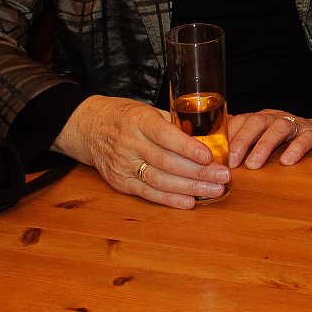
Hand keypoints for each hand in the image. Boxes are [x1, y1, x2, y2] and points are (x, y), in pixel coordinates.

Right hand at [55, 95, 229, 209]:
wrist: (88, 127)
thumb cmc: (125, 115)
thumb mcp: (148, 109)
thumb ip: (175, 122)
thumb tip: (213, 128)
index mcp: (139, 121)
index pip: (165, 136)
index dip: (188, 148)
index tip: (209, 156)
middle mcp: (129, 144)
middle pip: (166, 162)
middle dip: (198, 172)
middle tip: (223, 176)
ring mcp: (123, 166)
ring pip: (159, 180)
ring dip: (189, 188)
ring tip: (214, 190)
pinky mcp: (120, 183)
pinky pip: (147, 193)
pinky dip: (170, 200)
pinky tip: (190, 202)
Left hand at [225, 110, 311, 168]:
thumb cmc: (287, 142)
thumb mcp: (263, 140)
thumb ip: (242, 142)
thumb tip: (213, 150)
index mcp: (261, 120)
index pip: (241, 121)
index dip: (228, 136)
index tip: (217, 156)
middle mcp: (277, 118)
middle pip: (257, 121)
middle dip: (242, 140)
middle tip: (233, 162)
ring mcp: (296, 125)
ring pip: (279, 127)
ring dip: (264, 145)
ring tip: (254, 165)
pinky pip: (306, 137)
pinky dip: (296, 148)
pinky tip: (287, 161)